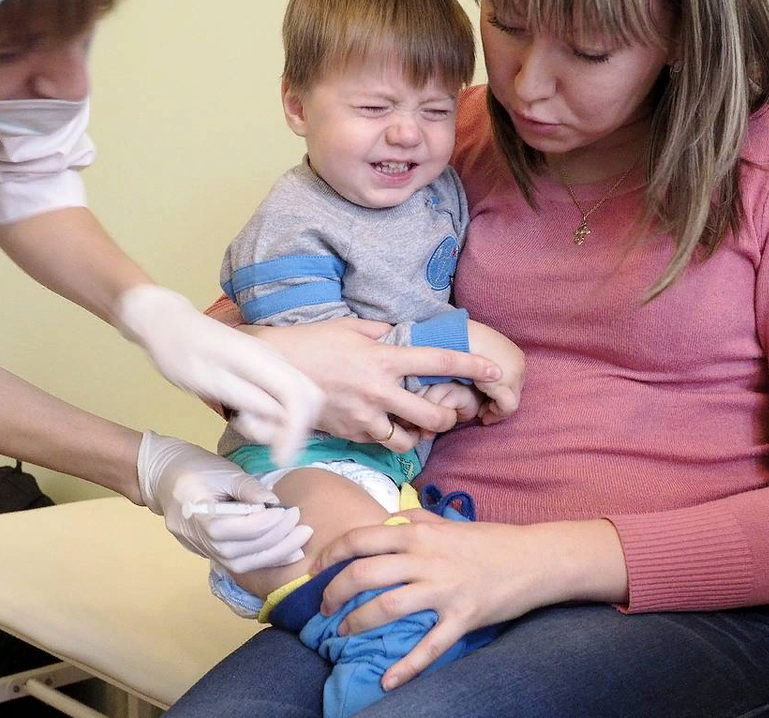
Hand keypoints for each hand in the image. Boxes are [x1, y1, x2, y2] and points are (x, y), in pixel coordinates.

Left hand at [116, 285, 322, 464]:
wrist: (168, 324)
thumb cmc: (178, 352)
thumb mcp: (203, 380)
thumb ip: (243, 396)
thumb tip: (277, 415)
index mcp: (258, 359)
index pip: (297, 396)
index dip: (295, 431)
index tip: (278, 458)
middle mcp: (274, 357)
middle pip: (310, 396)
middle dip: (292, 427)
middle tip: (252, 432)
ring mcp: (273, 360)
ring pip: (300, 396)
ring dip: (281, 421)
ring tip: (243, 421)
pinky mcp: (267, 367)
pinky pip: (285, 394)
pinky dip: (274, 413)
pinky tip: (246, 414)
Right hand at [136, 430, 312, 572]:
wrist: (164, 475)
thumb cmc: (194, 466)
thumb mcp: (223, 470)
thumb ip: (249, 488)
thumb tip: (275, 504)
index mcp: (192, 511)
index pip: (230, 528)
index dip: (262, 523)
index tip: (287, 512)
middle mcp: (194, 537)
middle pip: (237, 552)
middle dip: (275, 541)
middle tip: (302, 527)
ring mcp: (198, 549)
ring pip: (238, 564)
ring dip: (273, 555)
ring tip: (300, 541)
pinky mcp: (207, 553)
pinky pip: (237, 564)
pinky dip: (263, 560)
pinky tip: (287, 553)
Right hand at [247, 318, 503, 453]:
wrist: (273, 371)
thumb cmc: (311, 342)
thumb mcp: (351, 327)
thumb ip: (382, 333)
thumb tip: (402, 334)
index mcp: (384, 358)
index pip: (439, 361)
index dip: (472, 365)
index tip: (496, 370)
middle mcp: (379, 390)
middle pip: (433, 417)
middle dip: (448, 418)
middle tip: (447, 412)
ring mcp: (365, 416)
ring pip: (409, 440)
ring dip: (417, 434)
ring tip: (414, 424)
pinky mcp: (350, 433)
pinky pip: (380, 441)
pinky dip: (388, 436)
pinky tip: (383, 425)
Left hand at [310, 514, 627, 689]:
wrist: (535, 558)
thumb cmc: (490, 540)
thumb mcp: (449, 524)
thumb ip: (417, 522)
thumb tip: (393, 521)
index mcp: (418, 535)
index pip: (360, 538)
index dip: (331, 552)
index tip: (316, 567)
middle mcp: (425, 560)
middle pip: (364, 573)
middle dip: (335, 592)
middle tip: (324, 606)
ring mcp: (443, 590)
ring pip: (387, 606)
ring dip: (358, 623)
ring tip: (343, 633)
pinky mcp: (462, 618)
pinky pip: (430, 646)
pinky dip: (407, 666)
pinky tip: (387, 680)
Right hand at [465, 321, 525, 423]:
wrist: (457, 338)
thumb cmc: (462, 345)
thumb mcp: (480, 356)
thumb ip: (486, 369)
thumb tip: (484, 386)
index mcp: (514, 355)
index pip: (513, 382)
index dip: (499, 395)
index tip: (484, 404)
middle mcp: (519, 364)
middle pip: (514, 392)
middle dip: (498, 404)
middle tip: (481, 411)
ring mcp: (515, 374)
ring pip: (512, 402)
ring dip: (496, 411)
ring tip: (481, 415)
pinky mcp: (506, 384)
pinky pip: (507, 409)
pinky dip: (495, 414)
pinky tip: (482, 416)